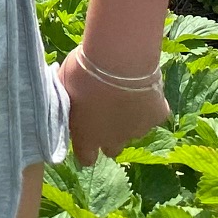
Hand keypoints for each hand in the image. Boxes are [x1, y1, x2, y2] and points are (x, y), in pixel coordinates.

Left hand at [59, 46, 169, 164]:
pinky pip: (154, 113)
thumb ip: (64, 102)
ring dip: (129, 118)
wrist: (118, 60)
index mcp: (87, 137)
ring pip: (134, 131)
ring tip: (124, 93)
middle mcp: (114, 140)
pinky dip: (150, 103)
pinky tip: (144, 86)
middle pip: (112, 149)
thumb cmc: (82, 71)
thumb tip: (60, 100)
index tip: (85, 133)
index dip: (85, 147)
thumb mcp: (63, 86)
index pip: (86, 157)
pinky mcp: (157, 115)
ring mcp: (138, 129)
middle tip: (106, 111)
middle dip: (109, 135)